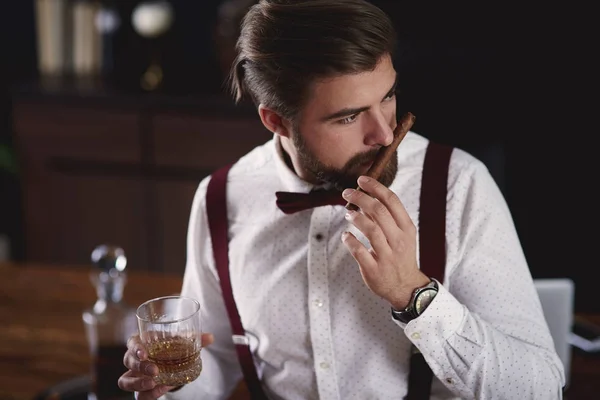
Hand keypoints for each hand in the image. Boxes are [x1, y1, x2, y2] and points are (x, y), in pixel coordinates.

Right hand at [118, 333, 214, 399]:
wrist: (170, 364)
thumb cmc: (171, 348)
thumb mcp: (181, 343)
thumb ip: (195, 340)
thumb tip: (210, 337)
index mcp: (143, 343)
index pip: (132, 343)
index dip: (135, 348)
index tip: (144, 353)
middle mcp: (134, 359)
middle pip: (128, 361)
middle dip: (140, 366)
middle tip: (155, 371)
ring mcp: (135, 375)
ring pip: (125, 380)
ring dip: (138, 383)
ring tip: (153, 383)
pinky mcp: (140, 390)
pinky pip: (138, 395)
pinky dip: (148, 394)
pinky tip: (161, 390)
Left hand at [341, 175, 429, 308]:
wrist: (406, 287)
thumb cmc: (401, 255)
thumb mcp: (402, 235)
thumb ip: (386, 217)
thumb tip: (365, 197)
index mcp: (406, 228)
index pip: (392, 201)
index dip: (375, 187)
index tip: (362, 180)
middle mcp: (399, 240)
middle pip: (379, 211)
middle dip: (360, 197)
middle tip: (347, 193)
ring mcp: (387, 256)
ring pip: (371, 230)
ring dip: (356, 217)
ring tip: (348, 213)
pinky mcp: (374, 270)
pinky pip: (359, 251)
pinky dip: (350, 241)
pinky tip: (346, 236)